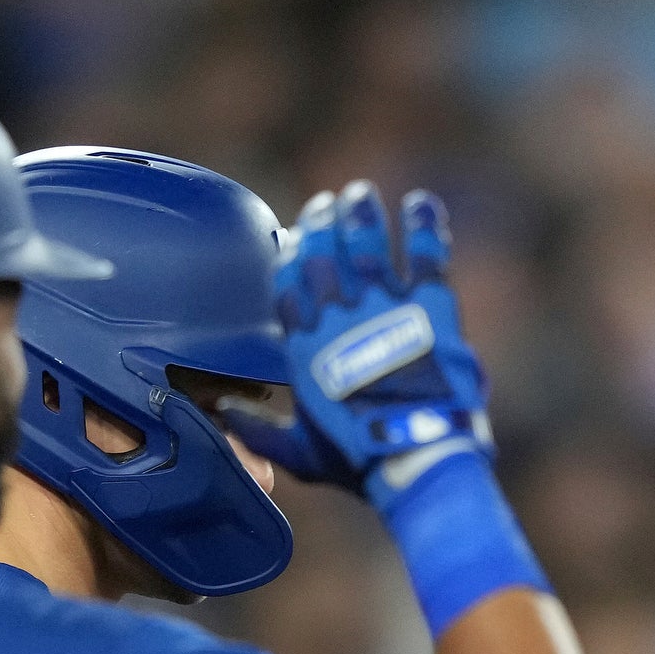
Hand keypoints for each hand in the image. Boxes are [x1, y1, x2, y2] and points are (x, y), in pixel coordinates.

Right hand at [222, 180, 492, 504]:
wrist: (418, 456)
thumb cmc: (360, 459)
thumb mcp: (302, 452)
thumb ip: (259, 431)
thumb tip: (222, 415)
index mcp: (306, 347)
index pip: (289, 285)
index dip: (290, 257)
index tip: (293, 238)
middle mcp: (339, 317)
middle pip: (321, 254)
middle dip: (319, 225)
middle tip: (324, 204)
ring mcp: (385, 306)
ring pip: (366, 243)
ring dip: (360, 215)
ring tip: (359, 194)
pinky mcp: (432, 306)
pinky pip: (425, 253)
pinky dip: (423, 224)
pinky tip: (420, 202)